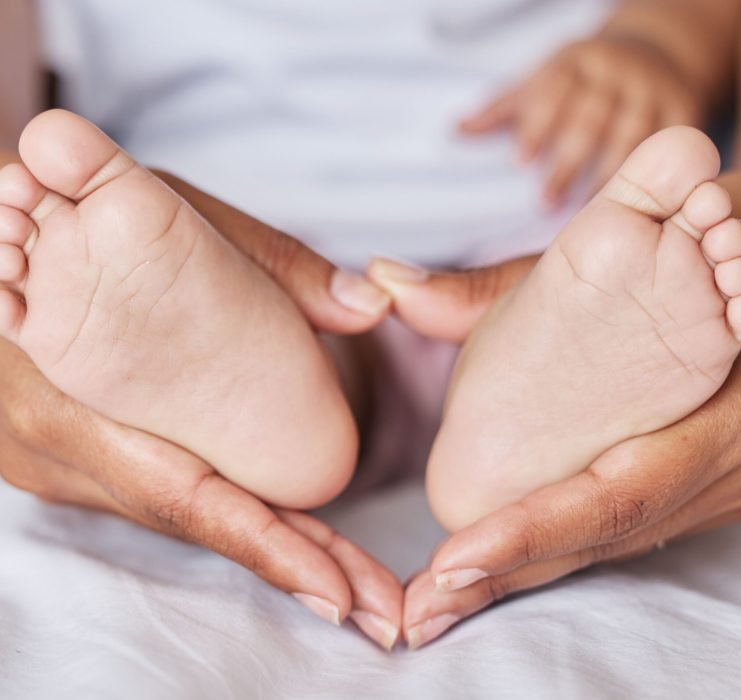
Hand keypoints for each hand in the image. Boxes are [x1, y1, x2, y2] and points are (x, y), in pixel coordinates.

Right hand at [0, 179, 401, 649]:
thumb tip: (373, 306)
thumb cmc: (75, 211)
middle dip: (292, 564)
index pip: (184, 495)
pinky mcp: (67, 452)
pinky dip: (225, 510)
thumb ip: (275, 264)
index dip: (268, 547)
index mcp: (69, 395)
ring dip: (266, 544)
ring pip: (177, 514)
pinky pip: (157, 490)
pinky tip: (282, 525)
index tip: (342, 592)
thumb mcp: (170, 216)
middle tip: (378, 605)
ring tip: (350, 577)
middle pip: (193, 522)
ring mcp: (52, 458)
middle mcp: (54, 447)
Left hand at [368, 256, 740, 648]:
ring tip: (446, 599)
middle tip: (421, 614)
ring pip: (627, 540)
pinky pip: (647, 518)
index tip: (449, 566)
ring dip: (535, 570)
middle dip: (509, 581)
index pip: (619, 495)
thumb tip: (387, 281)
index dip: (531, 536)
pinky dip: (577, 540)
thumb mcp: (633, 240)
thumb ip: (502, 279)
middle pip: (611, 540)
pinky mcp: (733, 477)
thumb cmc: (726, 226)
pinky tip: (516, 555)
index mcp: (728, 408)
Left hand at [460, 36, 703, 205]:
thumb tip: (454, 132)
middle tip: (544, 203)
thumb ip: (503, 109)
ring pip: (630, 133)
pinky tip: (634, 204)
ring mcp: (651, 88)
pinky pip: (667, 145)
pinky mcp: (684, 106)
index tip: (519, 161)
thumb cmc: (581, 79)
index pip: (552, 90)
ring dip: (607, 175)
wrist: (654, 52)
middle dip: (566, 161)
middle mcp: (614, 70)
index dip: (537, 124)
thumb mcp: (544, 81)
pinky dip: (651, 174)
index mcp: (574, 61)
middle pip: (589, 117)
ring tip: (587, 213)